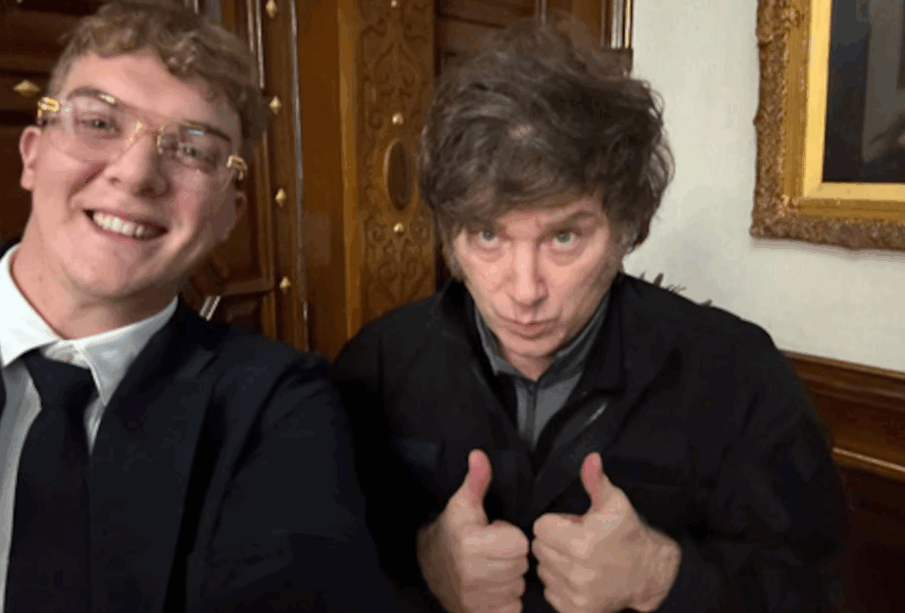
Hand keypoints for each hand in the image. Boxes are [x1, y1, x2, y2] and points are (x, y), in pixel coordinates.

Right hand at [417, 449, 529, 612]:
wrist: (428, 566)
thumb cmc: (453, 530)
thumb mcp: (463, 503)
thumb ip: (476, 480)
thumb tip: (479, 454)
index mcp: (471, 543)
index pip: (519, 543)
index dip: (512, 535)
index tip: (496, 532)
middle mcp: (472, 574)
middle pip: (521, 566)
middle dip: (512, 557)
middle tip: (495, 551)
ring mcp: (474, 599)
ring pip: (518, 588)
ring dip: (510, 578)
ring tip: (492, 567)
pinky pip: (512, 609)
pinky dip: (507, 600)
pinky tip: (493, 587)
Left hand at [532, 453, 680, 612]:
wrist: (648, 573)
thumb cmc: (627, 534)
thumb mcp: (614, 502)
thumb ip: (596, 480)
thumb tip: (590, 458)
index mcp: (581, 544)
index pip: (540, 527)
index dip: (556, 522)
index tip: (573, 525)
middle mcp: (576, 573)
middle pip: (539, 548)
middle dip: (554, 542)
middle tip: (577, 541)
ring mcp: (576, 595)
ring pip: (543, 570)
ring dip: (555, 563)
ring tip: (579, 559)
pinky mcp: (576, 610)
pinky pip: (550, 591)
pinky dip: (560, 584)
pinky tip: (579, 576)